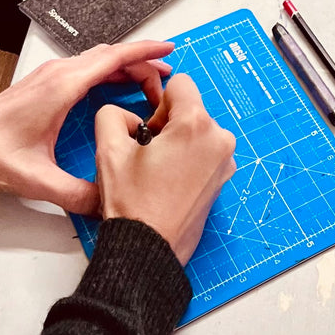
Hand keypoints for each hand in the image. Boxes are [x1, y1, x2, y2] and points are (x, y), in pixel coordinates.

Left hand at [0, 40, 173, 213]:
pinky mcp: (45, 82)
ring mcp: (50, 75)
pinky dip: (109, 70)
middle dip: (143, 63)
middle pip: (111, 56)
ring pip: (98, 60)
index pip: (113, 58)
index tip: (169, 51)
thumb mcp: (37, 179)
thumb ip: (75, 193)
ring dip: (126, 66)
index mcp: (63, 86)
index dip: (145, 52)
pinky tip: (115, 86)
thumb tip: (105, 205)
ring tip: (148, 82)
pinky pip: (86, 67)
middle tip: (167, 80)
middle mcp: (59, 73)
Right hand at [95, 73, 235, 262]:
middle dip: (168, 124)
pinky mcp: (224, 178)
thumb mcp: (108, 150)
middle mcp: (219, 138)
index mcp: (196, 124)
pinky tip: (170, 181)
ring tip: (158, 171)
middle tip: (148, 155)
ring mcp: (226, 160)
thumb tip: (125, 116)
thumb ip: (112, 115)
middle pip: (190, 109)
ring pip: (198, 131)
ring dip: (178, 142)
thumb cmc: (133, 205)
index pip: (180, 84)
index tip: (147, 130)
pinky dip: (189, 159)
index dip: (157, 103)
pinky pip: (206, 152)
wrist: (148, 249)